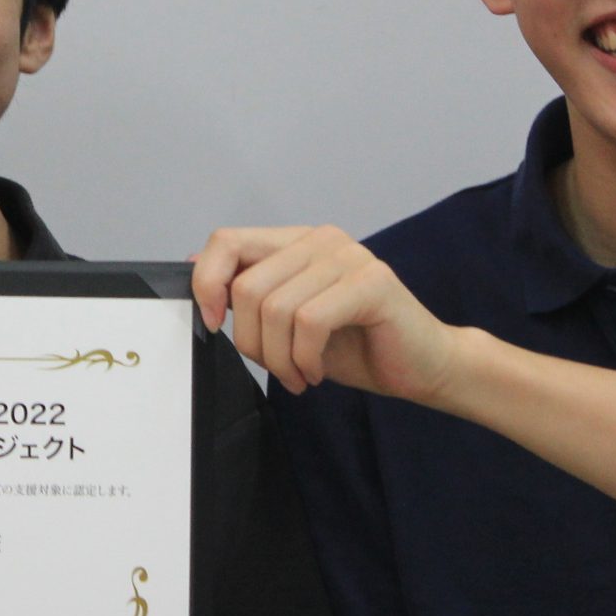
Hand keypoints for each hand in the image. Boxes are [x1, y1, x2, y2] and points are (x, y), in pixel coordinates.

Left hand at [191, 226, 456, 400]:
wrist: (421, 366)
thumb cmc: (356, 345)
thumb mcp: (288, 319)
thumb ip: (251, 292)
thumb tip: (194, 266)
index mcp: (297, 242)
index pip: (227, 241)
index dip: (207, 283)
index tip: (215, 324)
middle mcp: (321, 239)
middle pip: (248, 286)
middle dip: (252, 343)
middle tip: (277, 369)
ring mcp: (349, 256)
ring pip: (276, 309)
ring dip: (280, 359)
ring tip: (298, 375)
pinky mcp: (372, 283)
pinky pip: (310, 322)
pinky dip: (304, 358)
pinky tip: (316, 372)